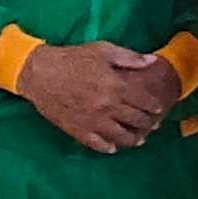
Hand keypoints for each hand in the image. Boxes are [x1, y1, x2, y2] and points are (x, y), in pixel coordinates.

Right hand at [16, 41, 177, 152]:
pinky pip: (96, 144)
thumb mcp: (103, 50)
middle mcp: (107, 106)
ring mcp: (92, 120)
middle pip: (135, 120)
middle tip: (154, 125)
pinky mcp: (77, 129)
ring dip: (133, 140)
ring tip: (139, 140)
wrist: (39, 73)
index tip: (158, 109)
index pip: (144, 101)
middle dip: (148, 124)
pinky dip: (107, 148)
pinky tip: (113, 148)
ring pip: (119, 136)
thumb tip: (152, 61)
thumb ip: (129, 58)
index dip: (153, 106)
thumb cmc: (72, 59)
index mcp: (116, 86)